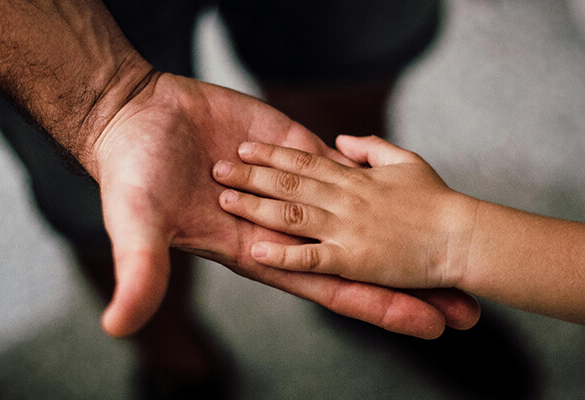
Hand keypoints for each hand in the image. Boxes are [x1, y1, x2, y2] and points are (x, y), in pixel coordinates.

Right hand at [88, 74, 479, 337]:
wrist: (135, 117)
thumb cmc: (132, 177)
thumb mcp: (137, 227)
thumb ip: (139, 274)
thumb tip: (119, 327)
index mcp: (260, 253)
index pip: (333, 288)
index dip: (380, 308)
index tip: (428, 326)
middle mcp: (286, 228)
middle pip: (362, 262)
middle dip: (409, 286)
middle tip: (465, 309)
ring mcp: (295, 188)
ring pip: (363, 215)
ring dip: (405, 233)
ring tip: (454, 248)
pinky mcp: (294, 147)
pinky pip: (344, 166)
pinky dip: (377, 176)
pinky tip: (415, 188)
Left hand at [212, 135, 480, 288]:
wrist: (463, 237)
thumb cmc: (439, 201)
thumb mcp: (406, 161)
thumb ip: (371, 148)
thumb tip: (341, 141)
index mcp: (356, 178)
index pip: (305, 161)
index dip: (272, 154)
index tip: (245, 147)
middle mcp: (345, 200)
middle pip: (289, 183)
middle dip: (251, 175)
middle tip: (217, 168)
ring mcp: (347, 230)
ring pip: (291, 214)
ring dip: (255, 206)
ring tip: (224, 200)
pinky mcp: (353, 260)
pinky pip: (311, 258)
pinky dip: (283, 254)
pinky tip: (256, 250)